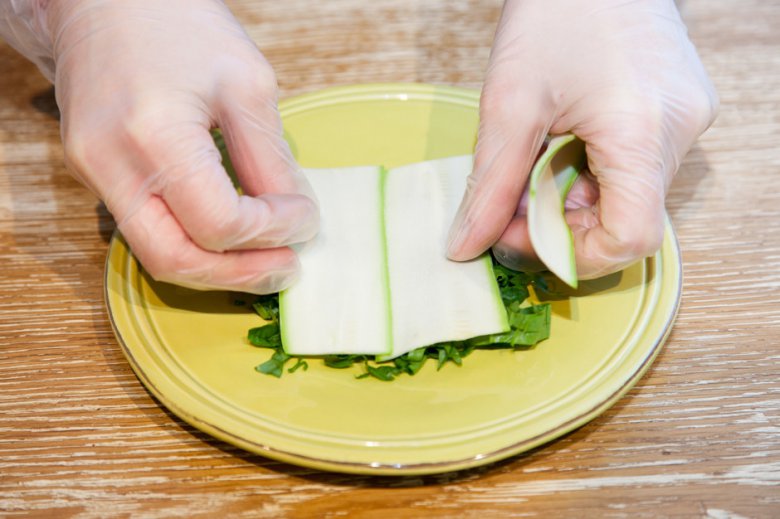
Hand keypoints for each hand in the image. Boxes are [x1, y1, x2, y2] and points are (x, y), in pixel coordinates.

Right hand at [8, 0, 318, 293]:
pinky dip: (192, 244)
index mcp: (155, 137)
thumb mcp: (247, 84)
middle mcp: (113, 166)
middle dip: (242, 274)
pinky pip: (145, 231)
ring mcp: (95, 174)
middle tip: (288, 267)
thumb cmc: (178, 22)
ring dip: (217, 270)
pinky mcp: (95, 174)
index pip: (222, 223)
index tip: (306, 217)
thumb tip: (296, 214)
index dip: (274, 230)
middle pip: (178, 260)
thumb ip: (271, 158)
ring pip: (157, 257)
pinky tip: (229, 239)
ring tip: (265, 261)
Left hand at [447, 0, 717, 278]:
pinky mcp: (678, 109)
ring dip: (572, 198)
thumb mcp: (509, 104)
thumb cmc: (555, 11)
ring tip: (532, 162)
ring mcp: (685, 119)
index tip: (518, 237)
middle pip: (624, 220)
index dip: (572, 255)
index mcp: (644, 132)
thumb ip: (488, 186)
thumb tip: (466, 246)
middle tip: (511, 202)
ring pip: (627, 196)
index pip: (630, 239)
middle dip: (561, 225)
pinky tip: (559, 144)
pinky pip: (635, 167)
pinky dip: (591, 172)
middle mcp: (680, 131)